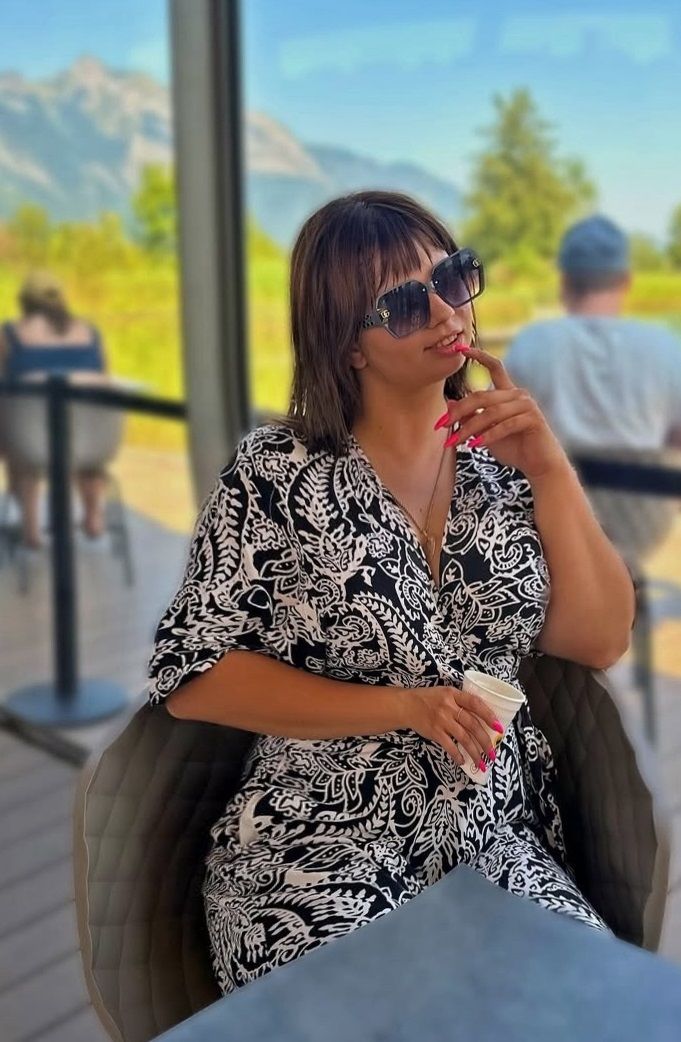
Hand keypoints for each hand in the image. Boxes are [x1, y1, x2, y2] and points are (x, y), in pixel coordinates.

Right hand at [406, 686, 504, 769]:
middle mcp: (449, 706)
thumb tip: (482, 719)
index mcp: (454, 694)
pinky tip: (462, 761)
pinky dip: (457, 755)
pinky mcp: (434, 732)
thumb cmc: (429, 699)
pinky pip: (449, 746)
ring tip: (482, 763)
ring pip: (464, 738)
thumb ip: (461, 702)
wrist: (406, 705)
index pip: (475, 704)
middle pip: (473, 725)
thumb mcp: (446, 694)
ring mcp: (441, 720)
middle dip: (485, 741)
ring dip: (475, 752)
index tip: (499, 728)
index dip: (489, 715)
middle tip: (493, 753)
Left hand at [436, 345, 568, 481]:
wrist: (539, 464)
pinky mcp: (532, 419)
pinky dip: (487, 436)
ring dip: (469, 429)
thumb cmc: (513, 447)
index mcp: (508, 393)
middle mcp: (518, 395)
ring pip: (490, 413)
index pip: (495, 367)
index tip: (461, 348)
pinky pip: (504, 426)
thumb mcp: (486, 432)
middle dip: (459, 411)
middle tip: (441, 425)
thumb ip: (471, 417)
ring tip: (454, 442)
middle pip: (482, 396)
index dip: (479, 355)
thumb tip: (450, 404)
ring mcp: (527, 405)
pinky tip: (474, 446)